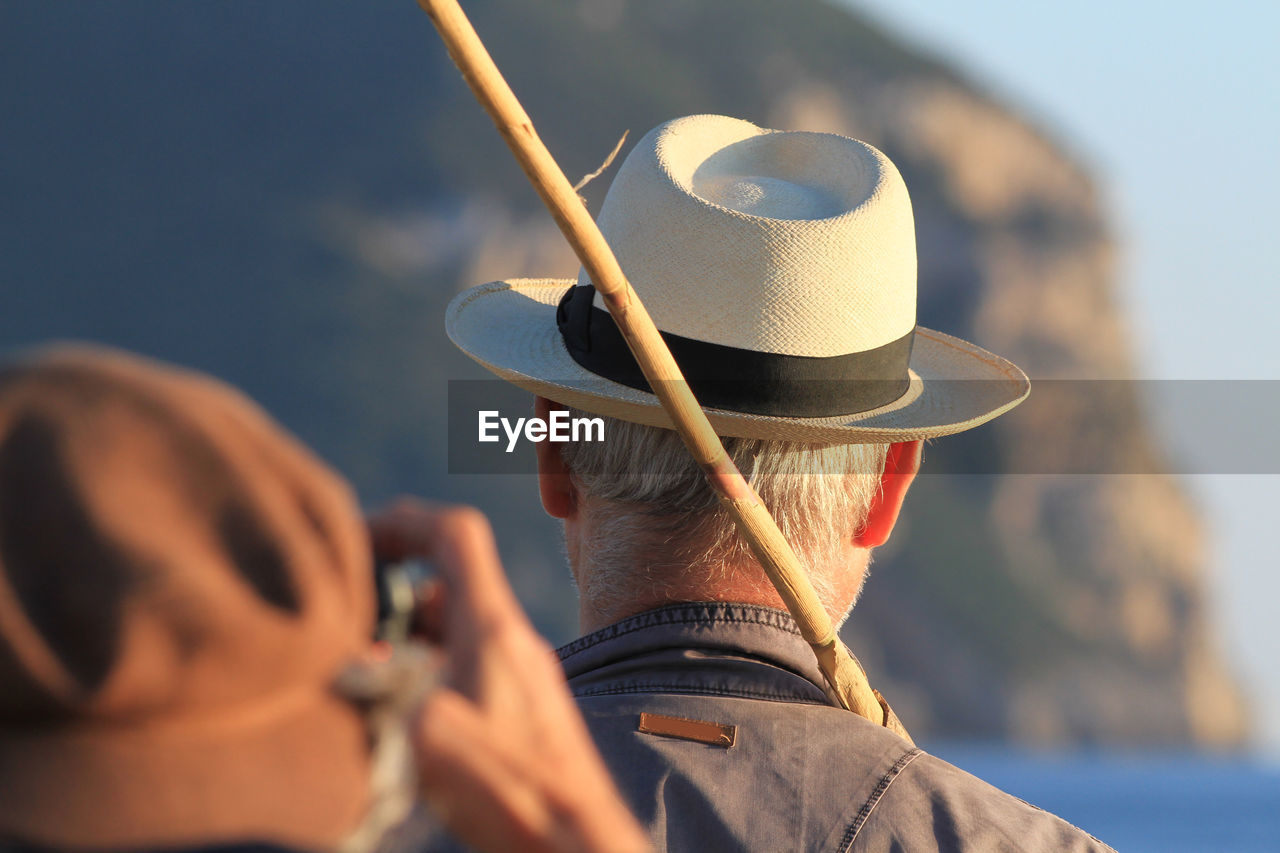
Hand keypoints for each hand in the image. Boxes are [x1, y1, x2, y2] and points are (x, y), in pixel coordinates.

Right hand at [366, 498, 649, 852]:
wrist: (579, 844)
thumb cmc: (517, 795)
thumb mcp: (435, 739)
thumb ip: (387, 690)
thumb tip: (352, 669)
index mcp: (493, 629)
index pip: (455, 535)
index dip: (402, 521)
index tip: (356, 539)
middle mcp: (513, 641)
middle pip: (449, 581)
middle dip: (391, 590)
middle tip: (344, 621)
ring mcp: (521, 675)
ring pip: (455, 628)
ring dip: (406, 636)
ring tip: (361, 672)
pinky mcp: (522, 711)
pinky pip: (468, 666)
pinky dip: (428, 670)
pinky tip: (400, 711)